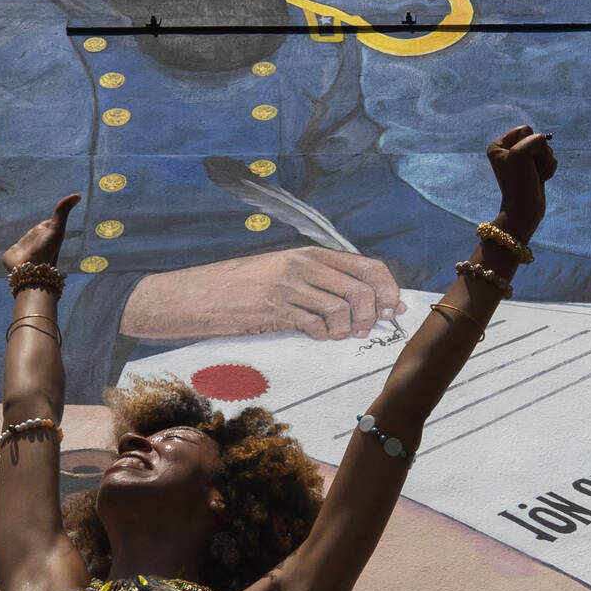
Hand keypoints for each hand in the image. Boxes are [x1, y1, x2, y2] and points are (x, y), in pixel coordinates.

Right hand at [3, 193, 79, 272]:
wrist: (31, 271)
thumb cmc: (46, 250)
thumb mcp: (56, 229)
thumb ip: (62, 212)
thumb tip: (78, 195)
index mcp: (44, 234)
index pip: (47, 225)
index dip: (49, 223)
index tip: (52, 219)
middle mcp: (34, 242)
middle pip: (35, 234)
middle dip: (36, 233)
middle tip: (41, 232)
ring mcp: (22, 250)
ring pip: (23, 243)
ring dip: (25, 244)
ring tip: (29, 247)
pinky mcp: (10, 256)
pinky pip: (10, 253)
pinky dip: (10, 254)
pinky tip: (13, 258)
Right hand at [120, 247, 404, 340]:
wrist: (197, 294)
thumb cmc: (243, 288)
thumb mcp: (284, 274)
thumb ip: (322, 283)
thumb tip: (368, 302)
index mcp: (309, 254)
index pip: (367, 265)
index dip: (388, 289)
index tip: (393, 309)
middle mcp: (303, 265)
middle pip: (362, 289)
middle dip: (373, 315)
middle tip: (364, 330)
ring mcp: (288, 285)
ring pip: (343, 308)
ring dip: (347, 329)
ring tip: (337, 336)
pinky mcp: (274, 308)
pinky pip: (315, 324)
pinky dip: (323, 335)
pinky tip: (316, 336)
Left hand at [485, 124, 556, 237]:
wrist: (525, 208)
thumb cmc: (518, 181)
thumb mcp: (521, 152)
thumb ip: (535, 138)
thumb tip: (545, 141)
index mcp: (499, 146)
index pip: (525, 130)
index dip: (529, 143)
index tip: (522, 160)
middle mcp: (510, 152)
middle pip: (537, 139)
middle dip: (539, 153)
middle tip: (530, 169)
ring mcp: (524, 161)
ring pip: (546, 150)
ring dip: (545, 163)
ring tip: (535, 175)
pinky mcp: (535, 169)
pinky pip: (550, 160)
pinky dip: (548, 169)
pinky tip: (541, 179)